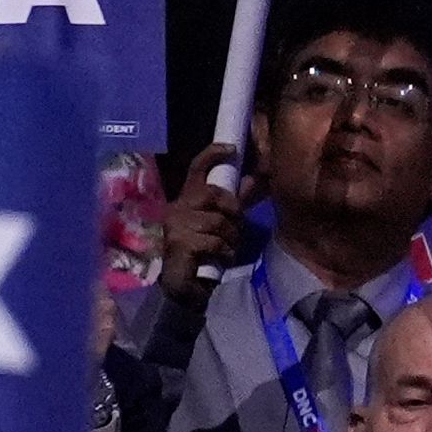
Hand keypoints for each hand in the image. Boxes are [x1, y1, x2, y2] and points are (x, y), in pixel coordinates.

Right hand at [159, 140, 249, 306]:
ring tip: (224, 249)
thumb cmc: (204, 252)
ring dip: (230, 239)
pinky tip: (217, 259)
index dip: (212, 154)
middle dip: (232, 211)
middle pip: (214, 194)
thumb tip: (255, 179)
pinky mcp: (180, 242)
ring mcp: (176, 224)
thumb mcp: (221, 225)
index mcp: (187, 199)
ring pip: (219, 221)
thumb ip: (234, 205)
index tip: (232, 147)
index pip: (197, 169)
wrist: (184, 284)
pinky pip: (215, 242)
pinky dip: (224, 253)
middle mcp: (178, 207)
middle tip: (233, 229)